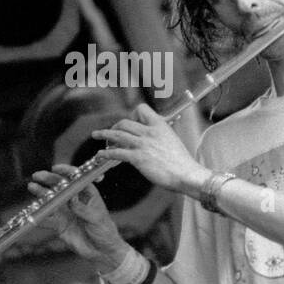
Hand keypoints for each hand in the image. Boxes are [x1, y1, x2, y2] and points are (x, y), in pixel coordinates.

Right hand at [26, 164, 127, 270]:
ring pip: (51, 200)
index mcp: (88, 195)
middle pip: (61, 187)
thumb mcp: (96, 218)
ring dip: (41, 194)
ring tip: (32, 187)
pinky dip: (39, 217)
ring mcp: (66, 212)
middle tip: (38, 176)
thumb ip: (83, 209)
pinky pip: (47, 220)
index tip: (56, 168)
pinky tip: (32, 213)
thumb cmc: (105, 231)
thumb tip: (71, 198)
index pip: (76, 179)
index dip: (66, 172)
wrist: (102, 252)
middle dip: (49, 180)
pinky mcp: (60, 225)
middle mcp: (75, 201)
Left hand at [90, 104, 208, 194]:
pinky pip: (116, 153)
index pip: (141, 109)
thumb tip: (149, 140)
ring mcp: (143, 144)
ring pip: (117, 135)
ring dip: (104, 135)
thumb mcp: (171, 141)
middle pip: (125, 122)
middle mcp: (150, 132)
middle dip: (115, 127)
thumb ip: (159, 137)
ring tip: (96, 136)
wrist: (187, 174)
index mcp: (160, 125)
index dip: (132, 115)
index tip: (130, 122)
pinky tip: (100, 156)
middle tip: (111, 133)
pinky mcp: (138, 158)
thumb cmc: (181, 162)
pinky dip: (105, 154)